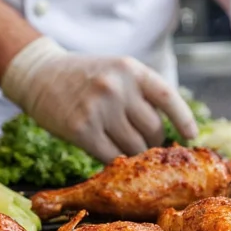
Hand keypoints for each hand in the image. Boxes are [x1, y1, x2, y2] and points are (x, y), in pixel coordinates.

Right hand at [1, 38, 197, 162]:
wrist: (39, 75)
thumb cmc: (83, 76)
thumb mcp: (116, 70)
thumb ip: (140, 92)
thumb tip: (169, 128)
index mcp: (131, 70)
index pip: (168, 97)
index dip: (183, 119)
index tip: (191, 136)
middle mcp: (117, 87)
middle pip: (153, 129)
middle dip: (153, 141)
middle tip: (145, 143)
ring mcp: (99, 109)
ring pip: (134, 147)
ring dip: (135, 153)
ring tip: (127, 148)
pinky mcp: (82, 130)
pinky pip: (111, 156)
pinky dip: (116, 161)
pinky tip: (111, 155)